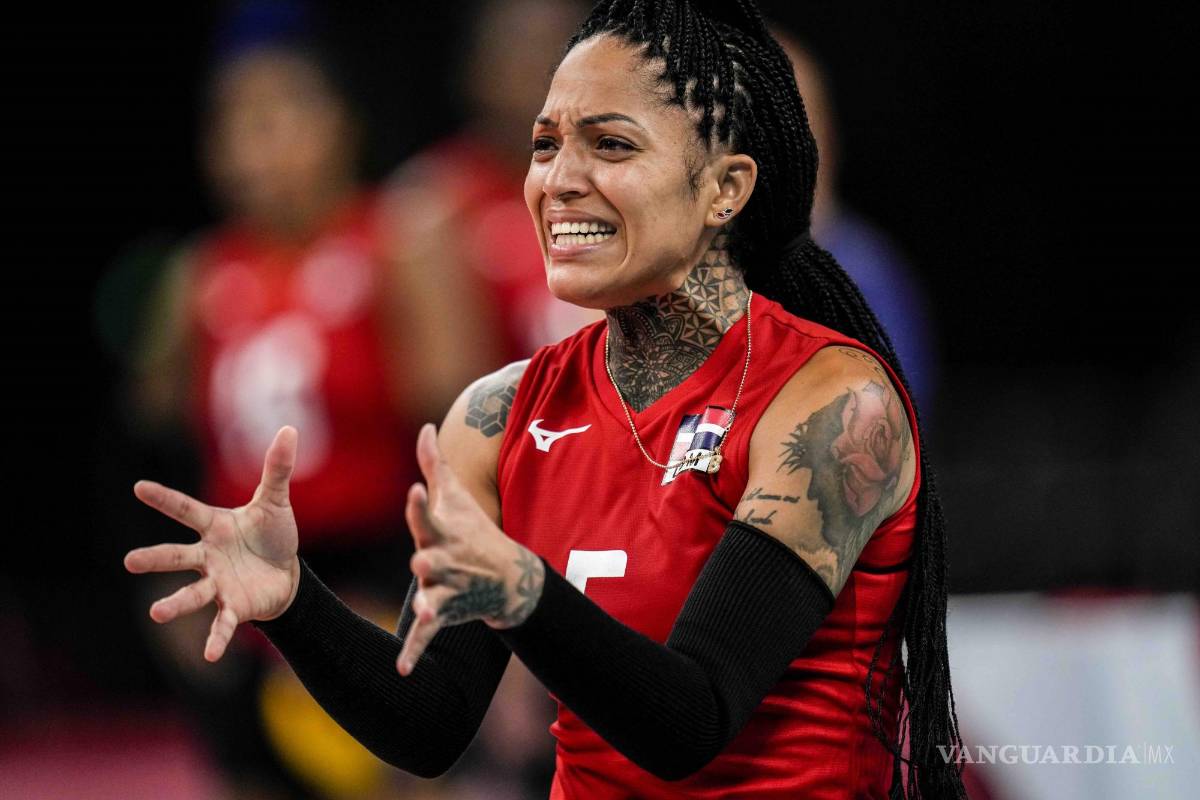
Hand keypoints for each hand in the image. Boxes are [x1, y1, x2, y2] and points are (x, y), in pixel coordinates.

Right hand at [124, 426, 302, 662]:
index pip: (187, 510)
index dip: (165, 499)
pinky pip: (222, 624)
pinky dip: (216, 640)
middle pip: (178, 556)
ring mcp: (218, 583)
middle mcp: (209, 556)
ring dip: (175, 603)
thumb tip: (290, 429)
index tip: (138, 486)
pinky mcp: (234, 607)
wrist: (286, 574)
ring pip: (192, 593)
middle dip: (155, 558)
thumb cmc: (272, 536)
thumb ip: (276, 469)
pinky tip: (210, 657)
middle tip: (129, 562)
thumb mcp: (276, 502)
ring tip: (155, 613)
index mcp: (215, 527)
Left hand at [397, 423, 543, 675]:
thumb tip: (424, 427)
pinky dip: (414, 652)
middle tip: (420, 561)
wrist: (507, 577)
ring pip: (433, 597)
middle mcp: (445, 561)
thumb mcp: (455, 497)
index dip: (421, 505)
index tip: (415, 491)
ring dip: (428, 604)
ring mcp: (446, 589)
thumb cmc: (474, 530)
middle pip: (432, 560)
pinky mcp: (443, 614)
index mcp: (442, 532)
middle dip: (428, 561)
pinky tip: (402, 670)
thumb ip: (434, 465)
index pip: (428, 516)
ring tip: (421, 611)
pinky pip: (426, 635)